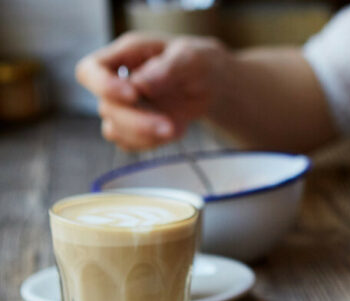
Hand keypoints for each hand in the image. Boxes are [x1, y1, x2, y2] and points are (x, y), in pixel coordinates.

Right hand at [76, 32, 229, 149]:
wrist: (209, 85)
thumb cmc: (196, 63)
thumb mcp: (189, 58)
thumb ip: (165, 69)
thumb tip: (139, 85)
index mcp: (123, 56)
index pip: (89, 71)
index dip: (103, 86)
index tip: (132, 95)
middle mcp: (116, 83)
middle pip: (106, 108)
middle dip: (137, 121)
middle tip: (169, 126)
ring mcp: (122, 108)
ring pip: (114, 131)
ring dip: (145, 135)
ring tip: (176, 128)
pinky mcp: (133, 129)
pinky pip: (130, 144)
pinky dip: (152, 143)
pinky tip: (173, 130)